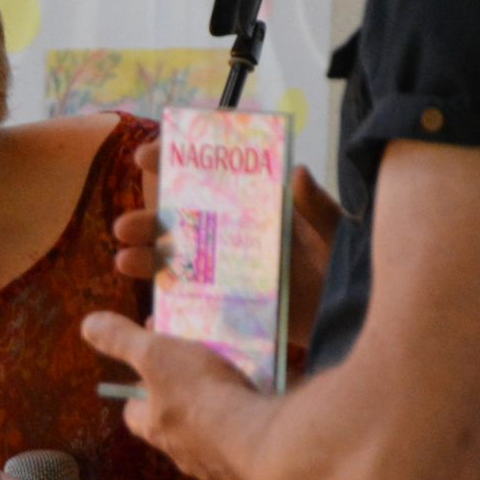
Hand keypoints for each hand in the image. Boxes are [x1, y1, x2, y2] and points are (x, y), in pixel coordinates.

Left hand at [80, 310, 264, 479]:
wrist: (266, 444)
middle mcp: (182, 453)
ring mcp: (219, 466)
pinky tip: (261, 405)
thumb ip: (122, 340)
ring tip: (233, 381)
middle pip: (173, 424)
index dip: (139, 390)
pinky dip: (248, 425)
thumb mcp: (156, 355)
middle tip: (197, 368)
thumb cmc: (203, 396)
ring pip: (211, 436)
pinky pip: (246, 445)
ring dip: (217, 413)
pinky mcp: (253, 470)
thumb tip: (87, 325)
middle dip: (180, 399)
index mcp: (155, 428)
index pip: (134, 413)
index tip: (152, 367)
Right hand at [116, 142, 343, 342]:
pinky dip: (166, 312)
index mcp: (254, 206)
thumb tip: (298, 173)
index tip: (145, 158)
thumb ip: (318, 208)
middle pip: (179, 221)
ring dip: (145, 258)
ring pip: (175, 261)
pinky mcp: (225, 307)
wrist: (353, 321)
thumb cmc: (346, 270)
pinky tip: (150, 316)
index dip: (173, 162)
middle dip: (147, 220)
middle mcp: (233, 235)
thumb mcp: (337, 235)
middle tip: (126, 227)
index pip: (208, 176)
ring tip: (125, 261)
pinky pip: (188, 307)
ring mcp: (226, 272)